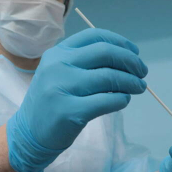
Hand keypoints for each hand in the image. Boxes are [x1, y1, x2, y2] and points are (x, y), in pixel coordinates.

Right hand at [7, 28, 147, 171]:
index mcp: (58, 53)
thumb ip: (84, 63)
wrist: (28, 134)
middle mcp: (58, 66)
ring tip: (138, 87)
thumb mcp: (59, 74)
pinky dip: (122, 99)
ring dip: (131, 82)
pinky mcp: (70, 112)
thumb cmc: (50, 103)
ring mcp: (62, 88)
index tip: (134, 53)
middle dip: (131, 61)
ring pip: (109, 77)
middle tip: (142, 72)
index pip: (95, 36)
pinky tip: (124, 100)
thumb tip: (126, 60)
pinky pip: (107, 101)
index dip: (120, 42)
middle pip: (105, 53)